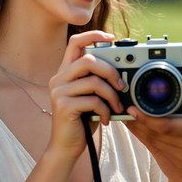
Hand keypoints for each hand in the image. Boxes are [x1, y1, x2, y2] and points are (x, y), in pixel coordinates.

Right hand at [47, 31, 124, 159]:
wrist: (66, 147)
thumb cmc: (83, 118)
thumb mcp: (91, 94)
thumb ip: (98, 79)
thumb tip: (122, 71)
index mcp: (66, 71)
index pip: (75, 42)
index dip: (93, 35)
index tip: (111, 38)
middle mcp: (59, 78)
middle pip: (88, 60)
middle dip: (110, 71)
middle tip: (122, 85)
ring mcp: (59, 91)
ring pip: (93, 81)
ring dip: (112, 94)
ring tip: (117, 106)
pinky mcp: (63, 106)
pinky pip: (93, 100)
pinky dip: (105, 109)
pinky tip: (107, 118)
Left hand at [125, 62, 181, 181]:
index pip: (168, 126)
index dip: (148, 118)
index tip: (135, 108)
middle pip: (157, 134)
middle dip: (140, 121)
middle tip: (128, 106)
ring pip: (156, 143)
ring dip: (142, 129)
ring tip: (130, 114)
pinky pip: (161, 149)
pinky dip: (149, 138)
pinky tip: (141, 127)